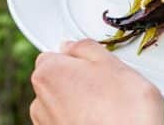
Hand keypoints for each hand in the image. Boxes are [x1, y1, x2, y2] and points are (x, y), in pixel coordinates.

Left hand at [30, 39, 163, 124]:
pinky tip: (103, 122)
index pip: (55, 54)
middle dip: (78, 81)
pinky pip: (68, 122)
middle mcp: (39, 100)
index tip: (95, 64)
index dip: (78, 58)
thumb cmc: (123, 111)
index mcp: (48, 72)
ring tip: (108, 108)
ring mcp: (47, 124)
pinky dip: (81, 121)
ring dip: (80, 104)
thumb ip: (86, 48)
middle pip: (57, 80)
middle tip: (107, 86)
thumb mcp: (113, 64)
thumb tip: (74, 46)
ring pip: (62, 104)